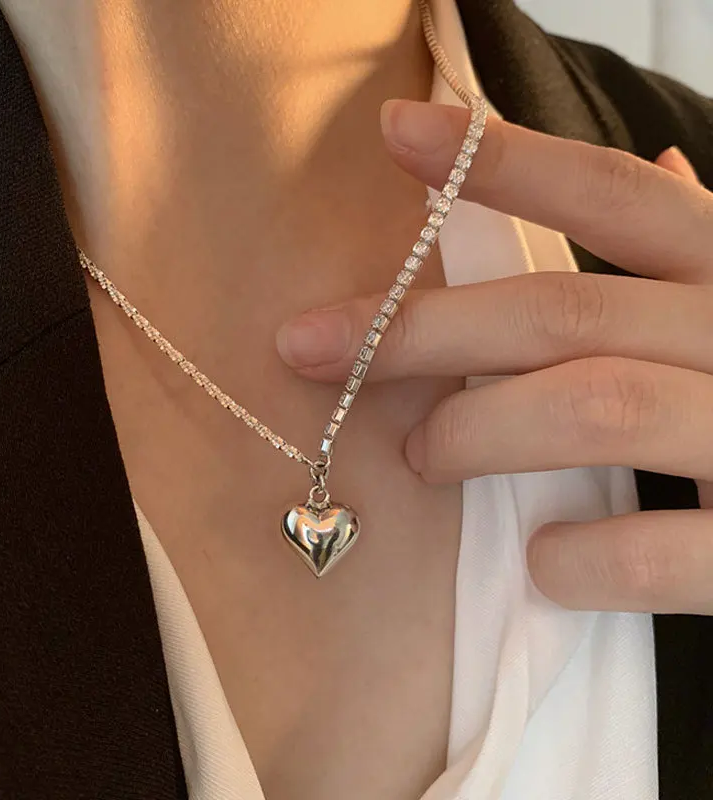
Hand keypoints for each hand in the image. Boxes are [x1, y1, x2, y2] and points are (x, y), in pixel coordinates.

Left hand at [276, 99, 712, 615]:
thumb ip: (692, 250)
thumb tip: (661, 161)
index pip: (616, 196)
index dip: (506, 159)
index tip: (399, 129)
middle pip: (561, 310)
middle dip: (419, 327)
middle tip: (316, 348)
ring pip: (591, 408)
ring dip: (475, 431)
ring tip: (422, 455)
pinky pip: (646, 551)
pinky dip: (570, 558)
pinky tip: (541, 560)